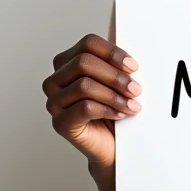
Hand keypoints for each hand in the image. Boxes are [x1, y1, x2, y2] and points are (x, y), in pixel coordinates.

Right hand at [42, 34, 141, 169]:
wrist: (112, 146)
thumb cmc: (114, 110)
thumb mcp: (117, 83)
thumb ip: (117, 65)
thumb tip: (129, 54)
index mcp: (68, 63)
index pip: (87, 44)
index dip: (112, 52)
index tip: (133, 66)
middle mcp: (56, 80)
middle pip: (83, 62)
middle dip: (115, 76)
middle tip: (136, 89)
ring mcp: (55, 102)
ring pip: (84, 85)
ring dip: (114, 95)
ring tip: (132, 104)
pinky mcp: (60, 122)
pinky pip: (84, 108)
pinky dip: (107, 109)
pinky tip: (119, 114)